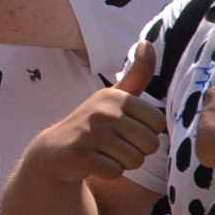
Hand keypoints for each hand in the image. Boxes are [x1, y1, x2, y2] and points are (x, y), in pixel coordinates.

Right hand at [31, 42, 166, 181]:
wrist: (55, 150)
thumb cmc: (94, 122)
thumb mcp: (116, 96)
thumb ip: (137, 74)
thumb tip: (147, 42)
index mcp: (117, 96)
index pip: (158, 124)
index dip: (146, 133)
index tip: (126, 130)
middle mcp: (104, 110)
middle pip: (150, 144)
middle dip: (137, 151)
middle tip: (115, 144)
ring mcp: (91, 132)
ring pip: (135, 161)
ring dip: (123, 163)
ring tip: (105, 152)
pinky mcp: (81, 155)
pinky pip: (116, 172)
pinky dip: (109, 172)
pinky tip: (94, 162)